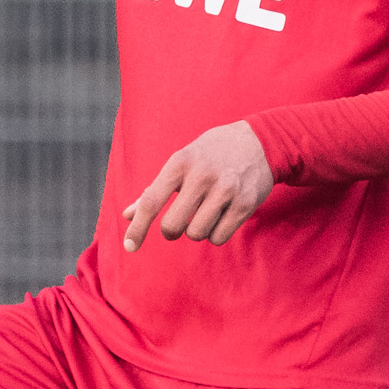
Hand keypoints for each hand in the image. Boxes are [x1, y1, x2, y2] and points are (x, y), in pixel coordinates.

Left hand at [121, 120, 275, 251]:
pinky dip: (216, 234)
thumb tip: (128, 215)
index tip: (129, 246)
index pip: (152, 201)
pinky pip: (219, 237)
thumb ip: (154, 189)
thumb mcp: (181, 162)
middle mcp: (202, 175)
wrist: (260, 142)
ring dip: (197, 231)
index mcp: (180, 162)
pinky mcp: (245, 204)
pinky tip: (222, 217)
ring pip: (197, 234)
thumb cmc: (211, 154)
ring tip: (206, 213)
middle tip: (178, 224)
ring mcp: (225, 190)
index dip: (138, 227)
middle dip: (171, 231)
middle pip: (172, 226)